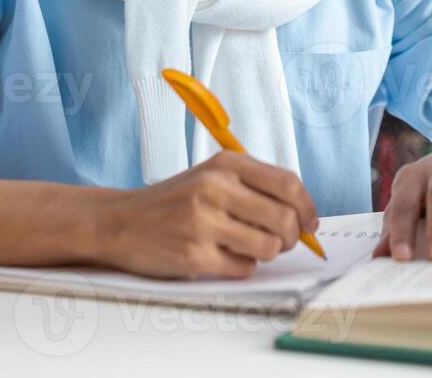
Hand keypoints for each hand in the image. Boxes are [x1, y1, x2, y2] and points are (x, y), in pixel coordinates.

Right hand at [88, 151, 317, 279]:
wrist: (122, 221)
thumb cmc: (175, 201)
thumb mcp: (213, 175)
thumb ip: (256, 187)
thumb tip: (304, 215)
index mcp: (226, 164)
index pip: (288, 184)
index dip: (308, 207)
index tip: (310, 222)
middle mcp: (215, 188)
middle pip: (284, 218)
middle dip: (292, 236)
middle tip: (284, 240)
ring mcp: (203, 222)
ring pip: (269, 246)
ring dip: (268, 253)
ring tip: (252, 248)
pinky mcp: (194, 255)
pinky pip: (244, 268)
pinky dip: (244, 267)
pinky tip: (227, 257)